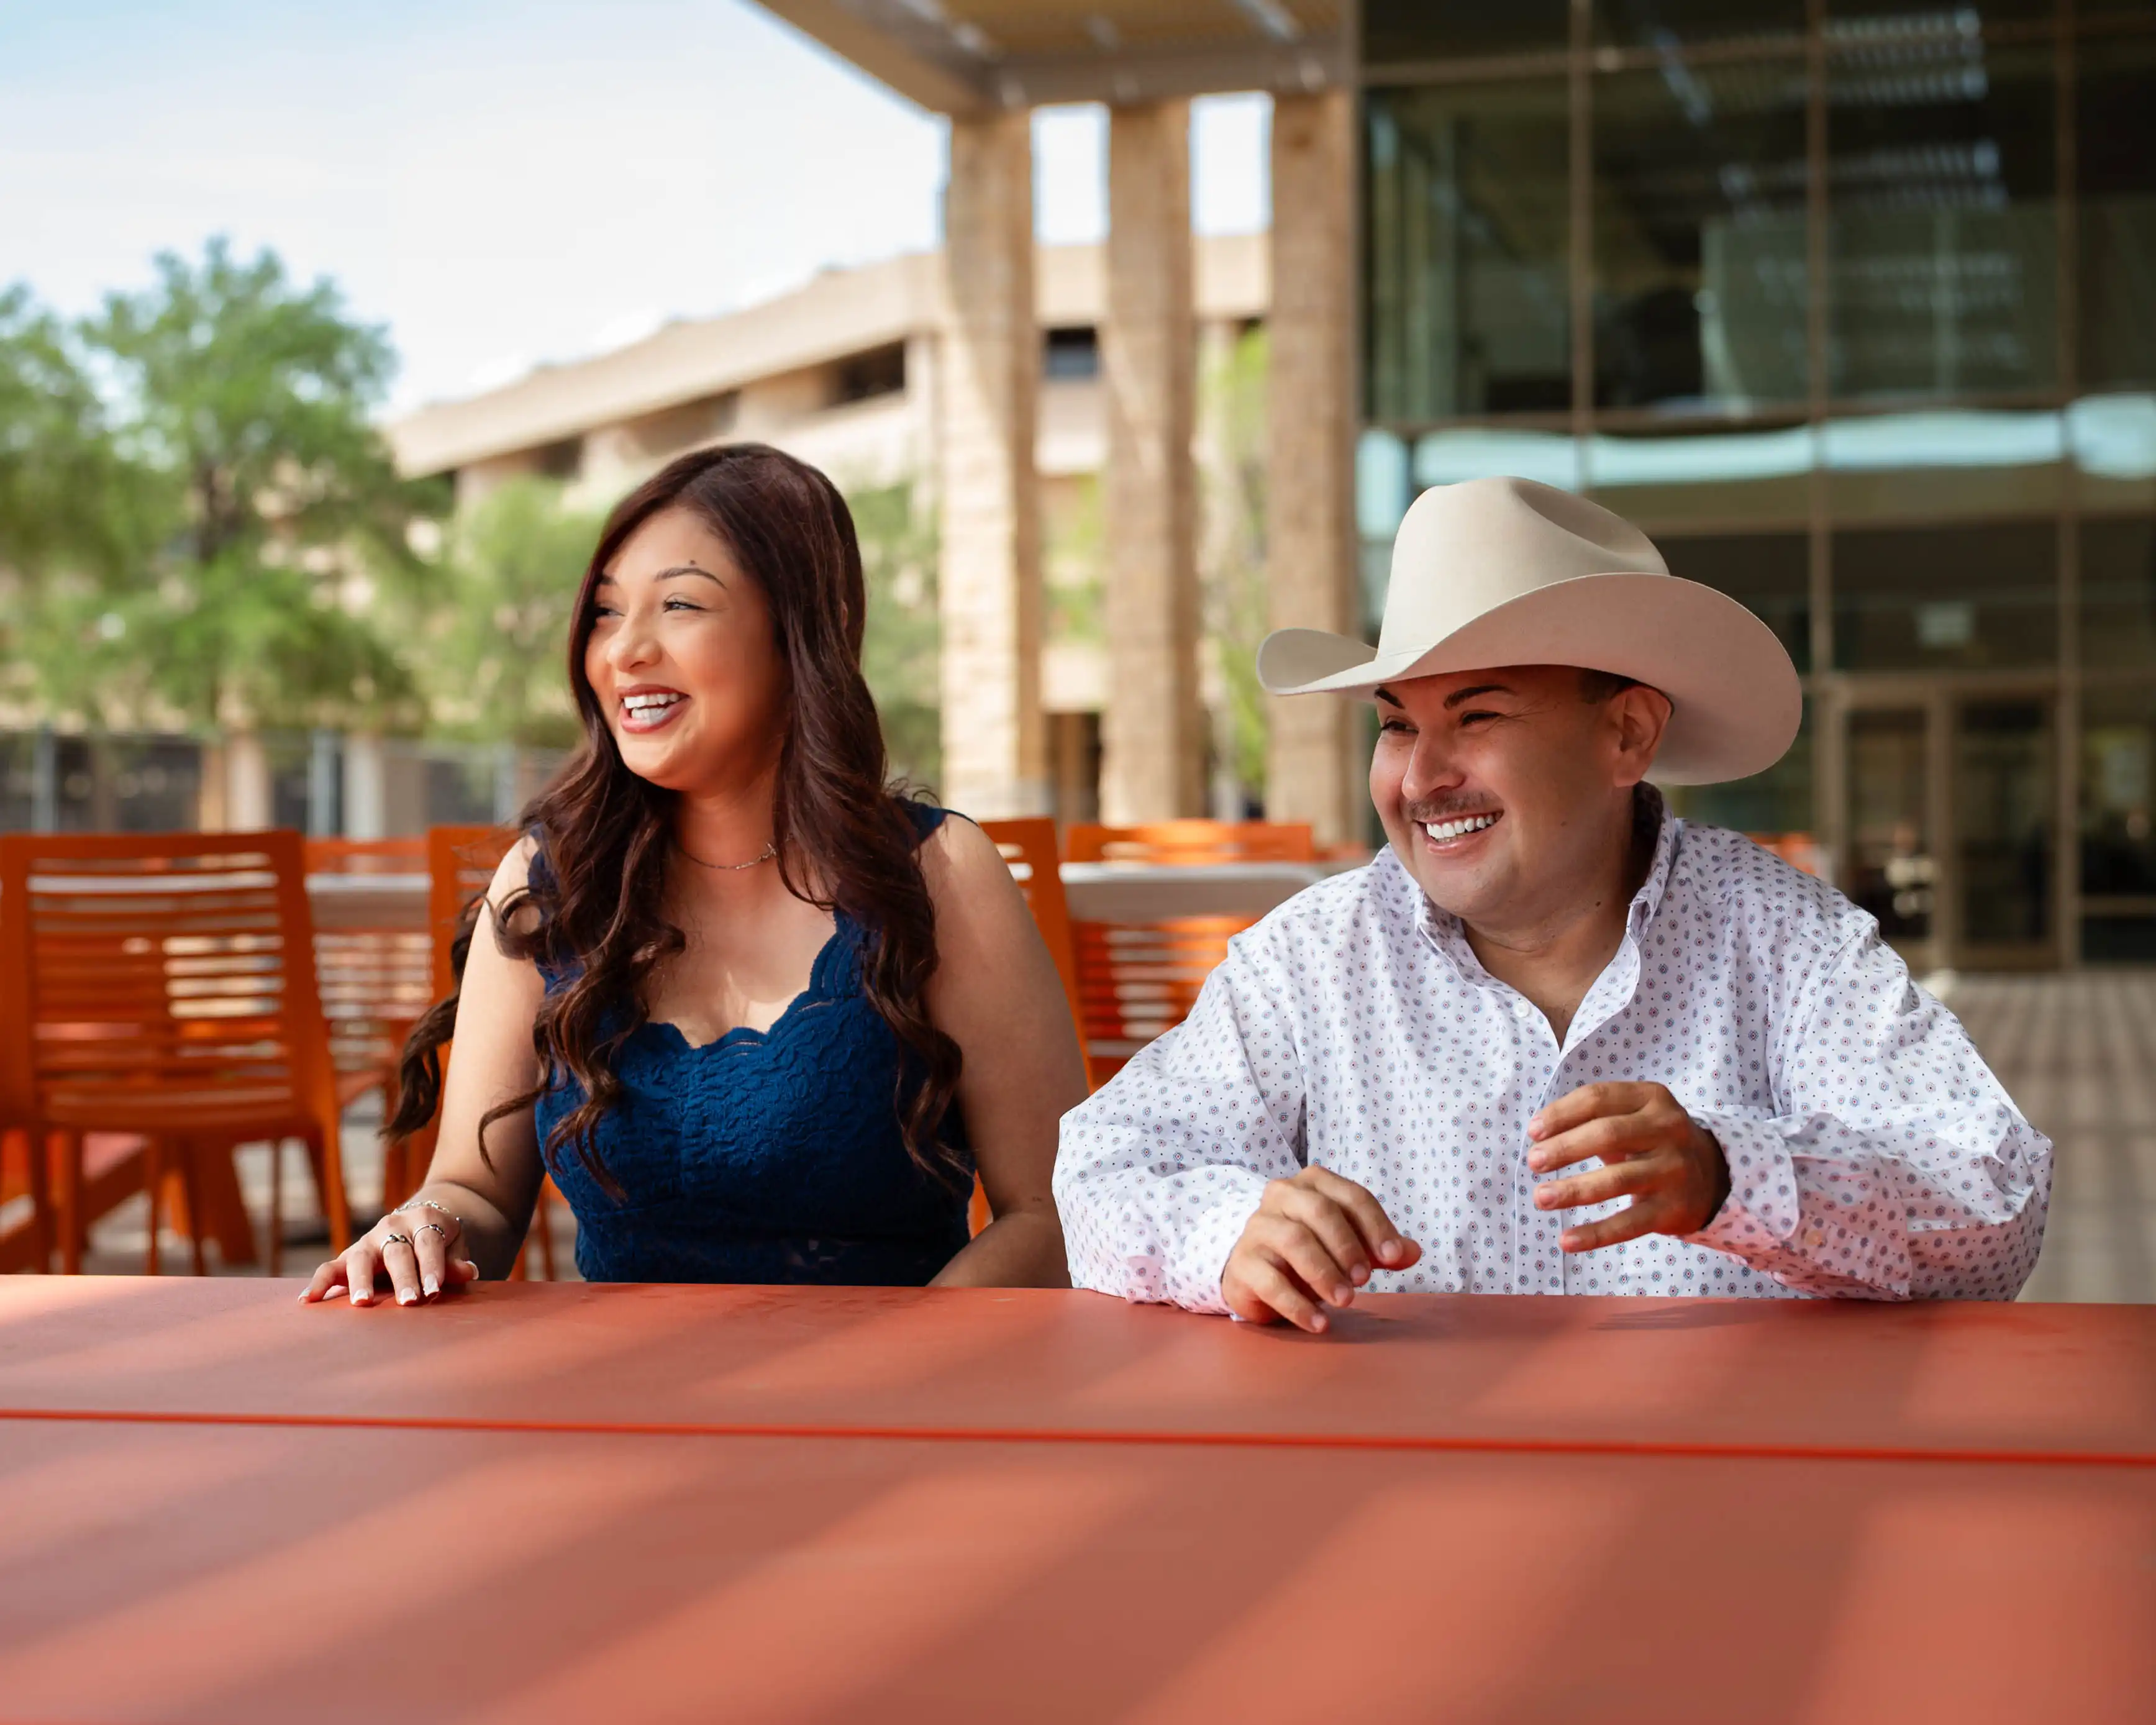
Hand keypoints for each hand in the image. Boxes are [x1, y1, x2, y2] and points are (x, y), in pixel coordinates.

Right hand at [300, 1201, 480, 1306]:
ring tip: (362, 1303)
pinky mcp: (349, 1255)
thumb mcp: (454, 1246)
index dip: (432, 1266)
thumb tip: (468, 1272)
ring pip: (361, 1258)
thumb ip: (456, 1261)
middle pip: (397, 1252)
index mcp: (424, 1219)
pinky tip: (308, 1301)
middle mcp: (392, 1226)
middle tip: (409, 1302)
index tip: (435, 1291)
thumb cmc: (442, 1242)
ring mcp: (368, 1240)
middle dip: (403, 1278)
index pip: (428, 1243)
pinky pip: (330, 1267)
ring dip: (361, 1281)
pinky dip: (319, 1282)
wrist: (421, 1220)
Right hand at [1222, 1168, 1422, 1334]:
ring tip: (1346, 1301)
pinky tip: (1319, 1323)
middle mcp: (1281, 1196)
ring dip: (1325, 1272)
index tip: (1393, 1257)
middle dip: (1348, 1246)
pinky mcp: (1242, 1263)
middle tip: (1365, 1280)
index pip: (1351, 1196)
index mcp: (1313, 1183)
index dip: (1376, 1226)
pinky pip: (1271, 1281)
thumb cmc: (1309, 1253)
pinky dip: (1298, 1305)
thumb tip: (1413, 1253)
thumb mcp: (1348, 1247)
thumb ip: (1380, 1249)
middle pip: (1320, 1211)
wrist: (1255, 1273)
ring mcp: (1258, 1228)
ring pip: (1294, 1240)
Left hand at [1527, 1082, 1729, 1252]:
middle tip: (1533, 1162)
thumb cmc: (1652, 1140)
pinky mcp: (1673, 1208)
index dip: (1561, 1114)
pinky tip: (1567, 1241)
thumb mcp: (1633, 1115)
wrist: (1713, 1175)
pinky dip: (1596, 1234)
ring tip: (1540, 1198)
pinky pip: (1629, 1223)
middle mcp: (1667, 1129)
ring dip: (1573, 1190)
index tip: (1533, 1132)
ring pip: (1617, 1180)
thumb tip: (1539, 1136)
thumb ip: (1592, 1117)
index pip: (1598, 1098)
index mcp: (1651, 1098)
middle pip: (1607, 1134)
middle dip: (1564, 1148)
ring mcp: (1673, 1169)